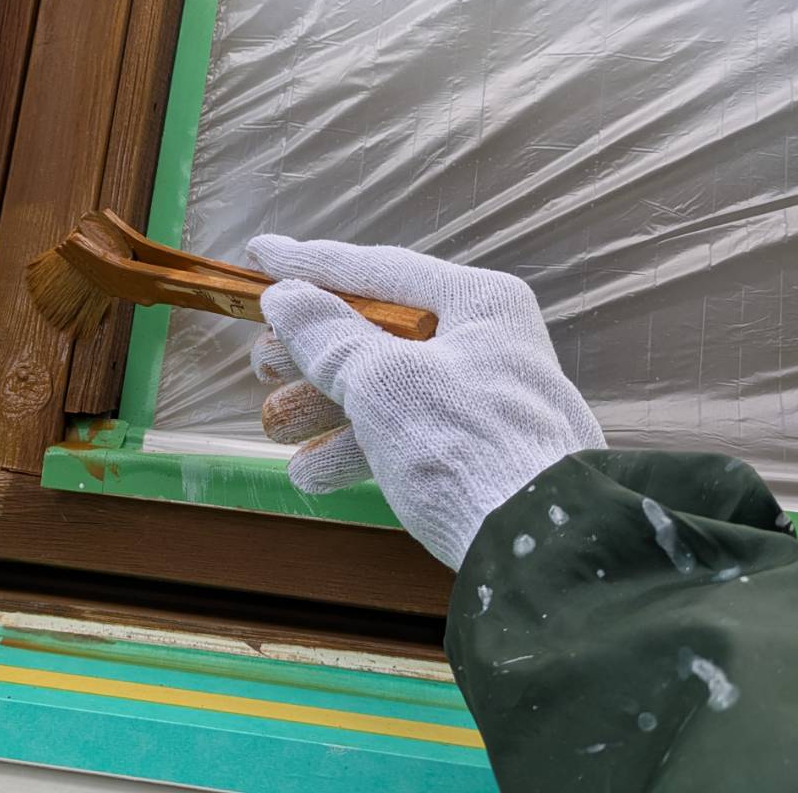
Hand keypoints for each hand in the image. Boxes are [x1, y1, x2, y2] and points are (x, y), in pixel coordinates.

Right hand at [248, 235, 605, 568]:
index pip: (378, 270)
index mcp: (477, 302)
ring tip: (273, 423)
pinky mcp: (476, 451)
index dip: (310, 265)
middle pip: (378, 331)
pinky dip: (357, 447)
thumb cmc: (465, 445)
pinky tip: (311, 472)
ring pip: (385, 387)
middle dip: (312, 353)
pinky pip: (404, 434)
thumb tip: (286, 298)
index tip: (258, 254)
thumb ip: (328, 337)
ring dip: (323, 406)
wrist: (539, 543)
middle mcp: (483, 341)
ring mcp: (482, 398)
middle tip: (261, 364)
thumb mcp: (385, 382)